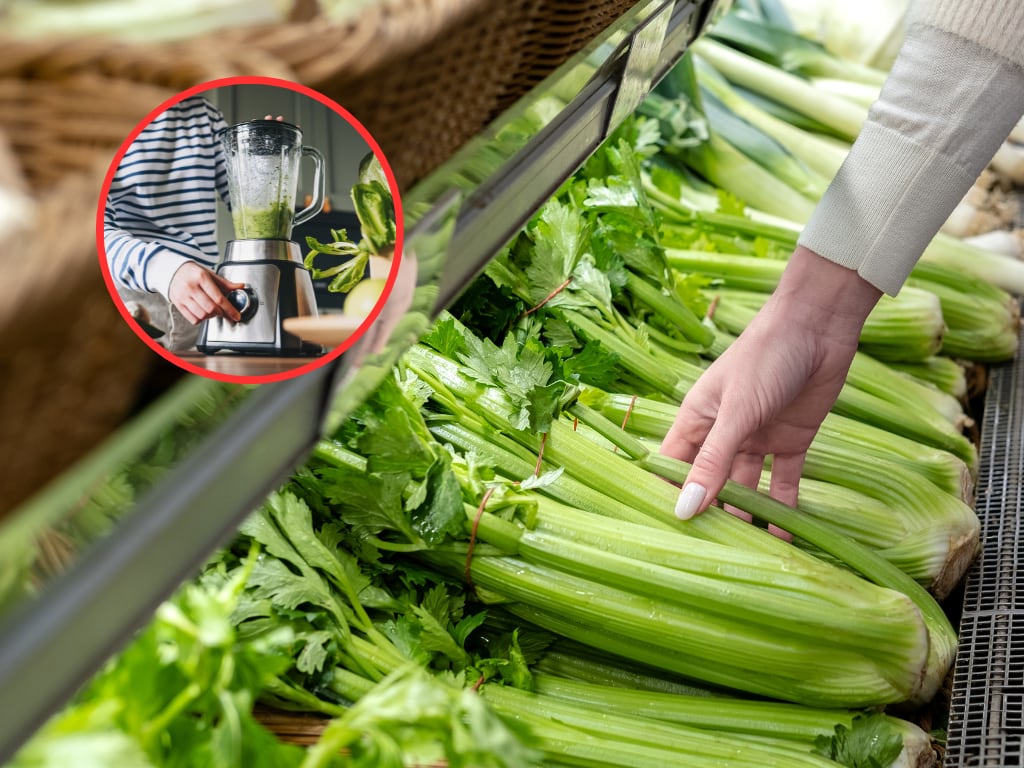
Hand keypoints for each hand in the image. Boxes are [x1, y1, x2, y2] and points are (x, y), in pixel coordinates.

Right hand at [167, 261, 244, 324]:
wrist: (173, 271)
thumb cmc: (194, 273)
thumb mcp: (210, 274)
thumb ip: (225, 283)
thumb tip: (240, 286)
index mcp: (201, 277)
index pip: (218, 298)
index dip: (229, 309)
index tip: (236, 316)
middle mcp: (190, 287)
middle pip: (211, 308)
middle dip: (221, 313)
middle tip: (224, 312)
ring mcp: (182, 296)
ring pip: (202, 315)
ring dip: (212, 317)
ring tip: (213, 311)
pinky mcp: (177, 304)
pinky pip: (193, 319)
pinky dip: (201, 319)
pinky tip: (203, 313)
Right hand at [660, 247, 882, 536]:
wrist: (819, 327)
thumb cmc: (765, 356)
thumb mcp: (736, 412)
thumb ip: (713, 462)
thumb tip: (684, 511)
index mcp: (696, 419)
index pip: (672, 467)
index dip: (667, 498)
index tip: (662, 537)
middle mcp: (722, 432)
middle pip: (708, 483)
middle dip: (708, 516)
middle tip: (705, 559)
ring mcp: (757, 438)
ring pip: (745, 489)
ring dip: (746, 518)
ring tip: (745, 559)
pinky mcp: (791, 442)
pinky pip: (783, 484)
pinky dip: (784, 510)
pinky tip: (784, 540)